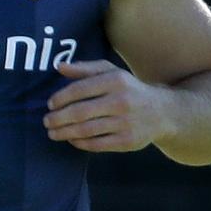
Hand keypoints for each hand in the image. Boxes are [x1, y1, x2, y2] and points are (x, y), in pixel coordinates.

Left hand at [44, 60, 170, 152]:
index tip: (50, 104)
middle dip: (58, 118)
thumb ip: (85, 68)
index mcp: (115, 81)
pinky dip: (81, 143)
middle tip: (46, 121)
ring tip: (52, 133)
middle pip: (80, 112)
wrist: (163, 113)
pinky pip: (98, 144)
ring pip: (87, 130)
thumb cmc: (129, 89)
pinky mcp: (128, 141)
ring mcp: (126, 123)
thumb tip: (59, 67)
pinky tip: (71, 140)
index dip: (61, 98)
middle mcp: (122, 101)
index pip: (80, 89)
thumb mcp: (111, 72)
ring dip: (65, 133)